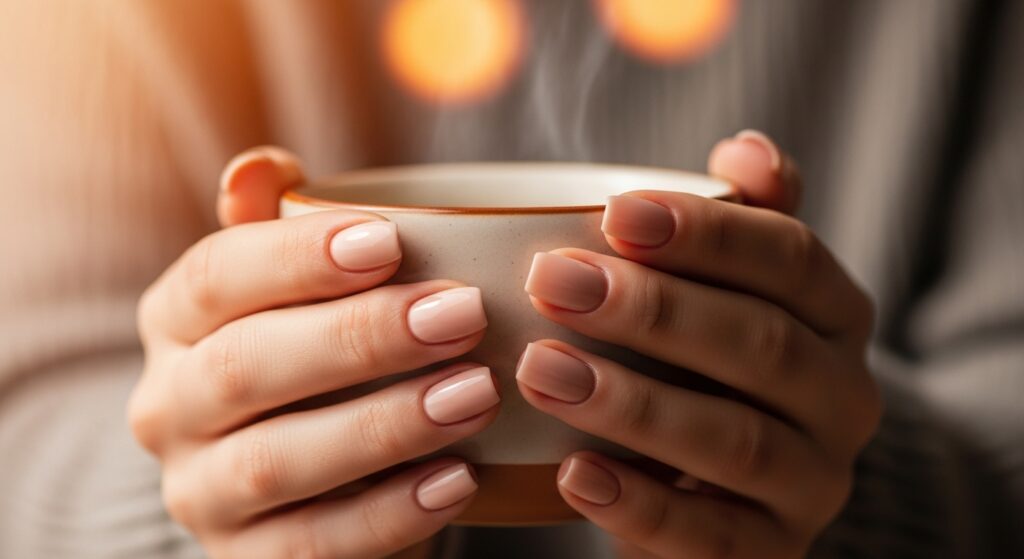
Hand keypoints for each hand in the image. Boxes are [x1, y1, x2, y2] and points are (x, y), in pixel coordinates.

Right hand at [129, 147, 499, 558]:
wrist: (323, 480)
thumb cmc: (324, 362)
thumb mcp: (303, 293)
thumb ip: (281, 232)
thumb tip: (260, 169)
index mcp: (177, 322)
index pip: (218, 276)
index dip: (299, 256)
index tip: (392, 240)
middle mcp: (170, 407)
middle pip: (246, 366)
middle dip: (359, 336)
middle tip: (463, 313)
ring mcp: (200, 492)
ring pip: (276, 461)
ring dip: (384, 425)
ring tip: (477, 394)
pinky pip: (312, 546)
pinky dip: (390, 514)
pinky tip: (459, 478)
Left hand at [516, 131, 880, 557]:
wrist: (731, 487)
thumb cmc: (709, 363)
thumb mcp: (731, 288)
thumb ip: (743, 221)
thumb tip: (746, 149)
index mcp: (836, 316)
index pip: (790, 258)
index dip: (706, 232)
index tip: (611, 213)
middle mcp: (845, 398)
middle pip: (762, 345)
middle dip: (654, 311)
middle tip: (553, 283)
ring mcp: (815, 483)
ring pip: (735, 441)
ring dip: (633, 404)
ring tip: (541, 371)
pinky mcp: (772, 553)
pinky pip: (713, 537)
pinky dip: (641, 507)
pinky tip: (572, 474)